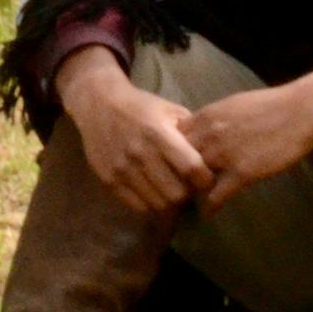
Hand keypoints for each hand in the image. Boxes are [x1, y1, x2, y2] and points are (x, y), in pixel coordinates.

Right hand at [56, 47, 212, 214]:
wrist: (99, 105)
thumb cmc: (141, 107)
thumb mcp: (170, 111)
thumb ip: (191, 134)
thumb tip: (214, 158)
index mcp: (158, 134)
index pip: (192, 169)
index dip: (205, 179)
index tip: (206, 178)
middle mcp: (140, 154)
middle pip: (176, 193)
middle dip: (188, 194)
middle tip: (188, 187)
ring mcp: (123, 169)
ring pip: (158, 204)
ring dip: (170, 202)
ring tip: (171, 190)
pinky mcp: (109, 180)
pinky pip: (138, 206)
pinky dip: (151, 204)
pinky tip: (154, 192)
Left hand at [183, 62, 312, 212]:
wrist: (301, 111)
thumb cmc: (269, 105)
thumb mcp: (231, 105)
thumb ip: (212, 120)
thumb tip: (199, 130)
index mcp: (205, 117)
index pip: (171, 138)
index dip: (167, 152)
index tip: (168, 163)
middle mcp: (208, 136)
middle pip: (175, 160)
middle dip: (173, 174)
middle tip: (173, 186)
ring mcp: (224, 156)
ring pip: (193, 180)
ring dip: (190, 191)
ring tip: (187, 202)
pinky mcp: (242, 174)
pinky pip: (216, 196)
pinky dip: (209, 207)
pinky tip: (207, 213)